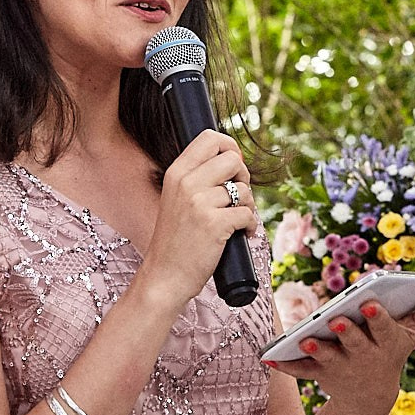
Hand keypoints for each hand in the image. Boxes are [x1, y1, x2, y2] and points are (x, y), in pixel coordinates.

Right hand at [139, 131, 255, 300]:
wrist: (164, 276)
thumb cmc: (176, 240)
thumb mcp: (176, 199)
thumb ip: (198, 178)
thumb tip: (234, 160)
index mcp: (176, 173)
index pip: (209, 138)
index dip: (230, 147)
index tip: (234, 167)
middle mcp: (186, 183)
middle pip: (233, 160)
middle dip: (243, 177)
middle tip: (238, 197)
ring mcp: (200, 203)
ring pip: (245, 189)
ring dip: (248, 206)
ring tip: (236, 221)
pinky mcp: (214, 223)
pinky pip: (248, 214)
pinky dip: (250, 226)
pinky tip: (241, 235)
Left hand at [268, 285, 414, 412]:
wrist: (370, 396)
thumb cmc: (391, 351)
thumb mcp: (412, 334)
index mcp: (387, 343)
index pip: (384, 328)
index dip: (377, 317)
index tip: (368, 303)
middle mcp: (365, 357)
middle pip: (355, 344)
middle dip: (347, 333)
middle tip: (337, 320)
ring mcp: (341, 367)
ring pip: (328, 359)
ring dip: (317, 351)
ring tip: (306, 340)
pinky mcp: (319, 374)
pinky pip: (300, 371)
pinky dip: (286, 364)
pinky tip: (270, 355)